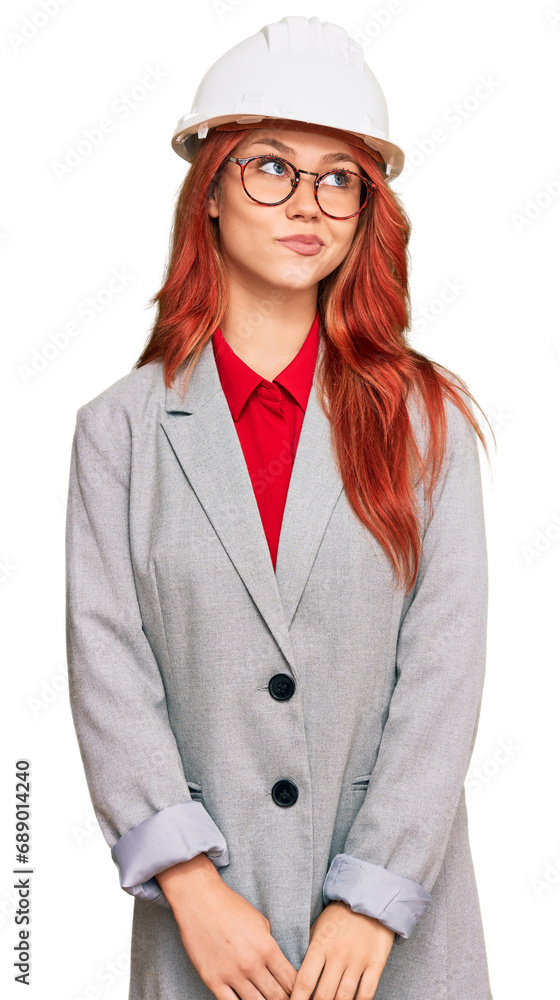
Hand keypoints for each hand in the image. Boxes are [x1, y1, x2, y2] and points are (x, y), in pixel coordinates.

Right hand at [157, 857, 297, 999]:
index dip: (297, 991)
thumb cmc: (231, 907)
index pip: (290, 980)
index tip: (298, 994)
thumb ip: (270, 945)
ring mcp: (231, 974)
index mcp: (267, 948)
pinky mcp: (212, 979)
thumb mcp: (260, 922)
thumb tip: (277, 964)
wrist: (200, 900)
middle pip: (276, 997)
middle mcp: (252, 964)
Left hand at [290, 901, 394, 999]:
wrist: (370, 899)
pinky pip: (366, 993)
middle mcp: (338, 955)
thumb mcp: (318, 928)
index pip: (305, 981)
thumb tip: (297, 975)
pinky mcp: (375, 963)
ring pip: (344, 997)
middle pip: (323, 995)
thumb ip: (309, 951)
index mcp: (320, 945)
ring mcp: (358, 960)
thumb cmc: (340, 916)